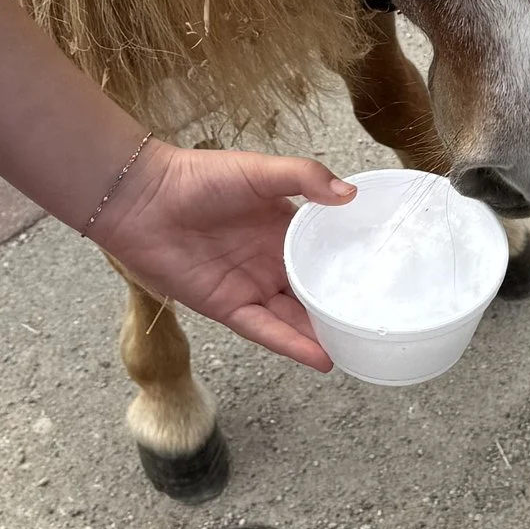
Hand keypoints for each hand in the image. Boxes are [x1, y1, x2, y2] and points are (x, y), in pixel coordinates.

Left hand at [99, 140, 356, 369]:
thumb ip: (304, 178)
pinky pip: (266, 330)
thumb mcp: (258, 170)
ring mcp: (250, 286)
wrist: (143, 200)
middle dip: (342, 305)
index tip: (386, 272)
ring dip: (323, 333)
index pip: (325, 250)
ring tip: (360, 349)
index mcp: (283, 227)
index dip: (351, 261)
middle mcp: (270, 260)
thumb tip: (349, 194)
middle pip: (314, 290)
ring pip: (295, 316)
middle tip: (380, 322)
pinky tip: (321, 357)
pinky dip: (292, 344)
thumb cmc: (197, 178)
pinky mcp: (228, 307)